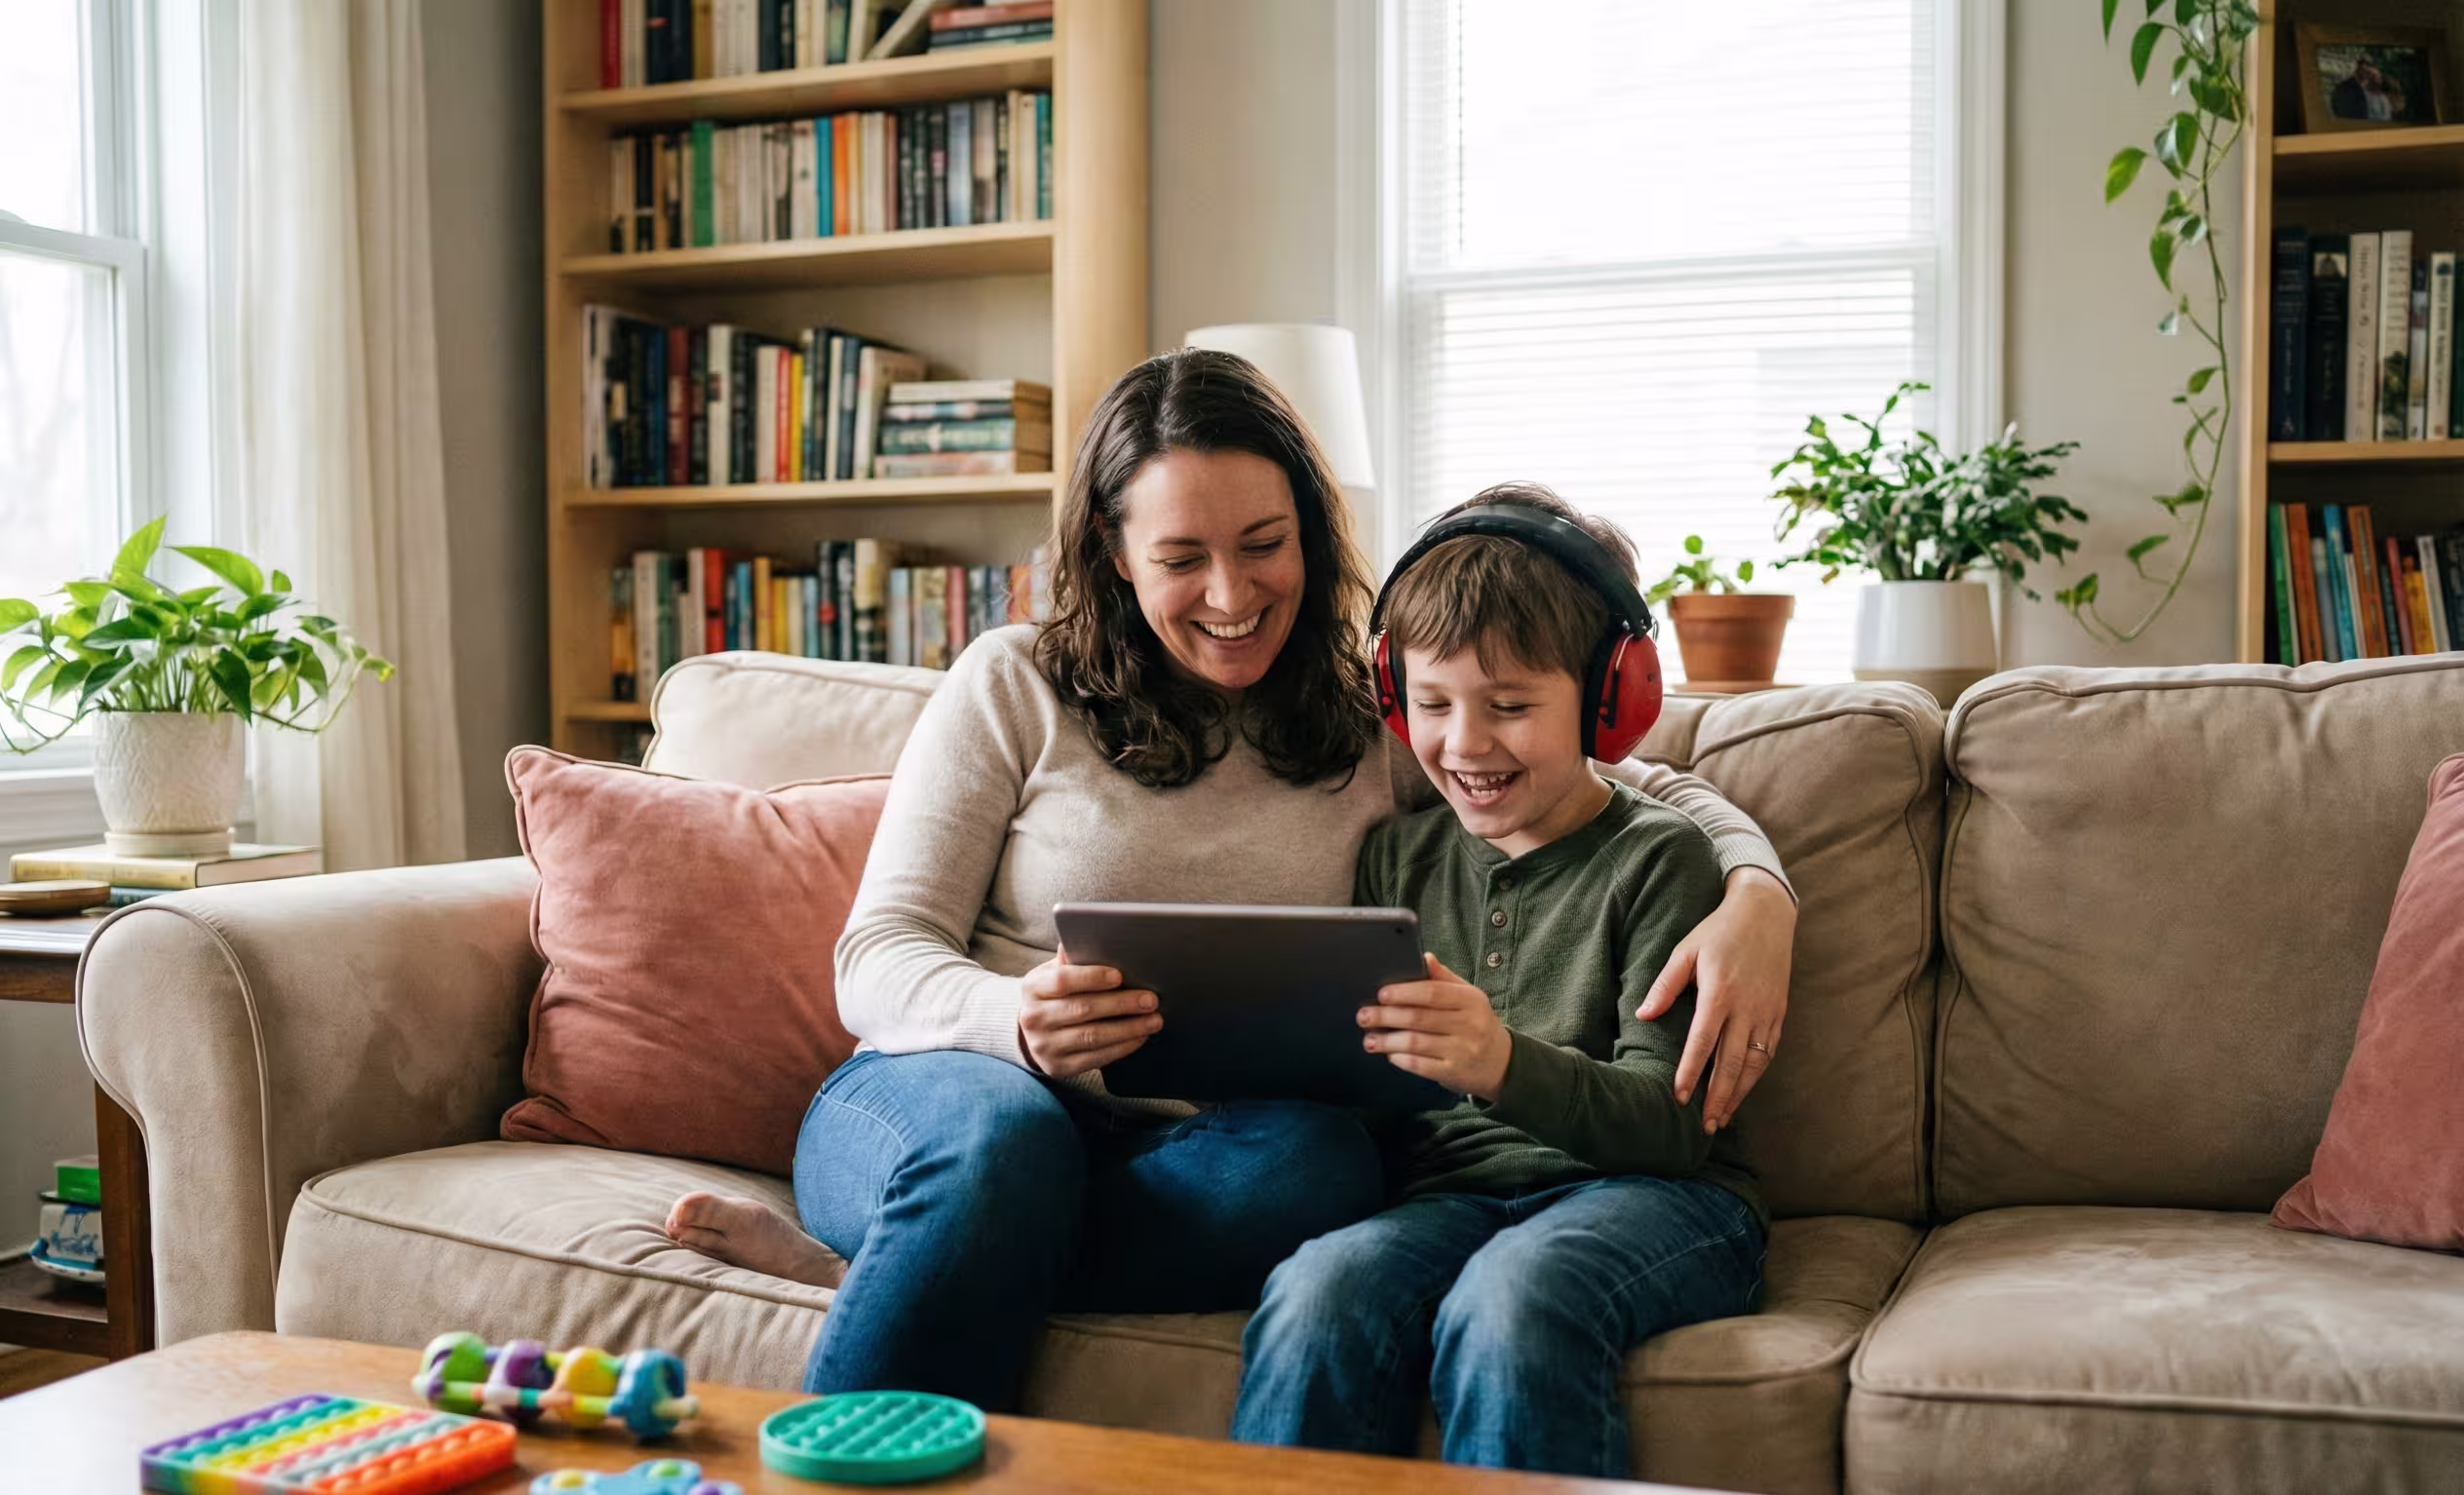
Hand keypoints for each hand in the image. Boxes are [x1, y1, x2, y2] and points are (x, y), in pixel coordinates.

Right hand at [1018, 949, 1160, 1079]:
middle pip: (1082, 1009)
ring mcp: (1044, 1045)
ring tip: (1154, 1020)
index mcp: (1033, 987)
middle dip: (1121, 1004)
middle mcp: (1034, 1018)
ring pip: (1092, 1036)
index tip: (1119, 976)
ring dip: (1128, 1028)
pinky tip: (1139, 1037)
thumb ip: (1071, 960)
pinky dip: (1121, 1047)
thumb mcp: (1053, 974)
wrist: (1032, 1034)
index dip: (1092, 977)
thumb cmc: (1053, 996)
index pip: (1062, 980)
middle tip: (1150, 1000)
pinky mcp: (1058, 1067)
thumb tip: (1089, 936)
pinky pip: (1095, 1058)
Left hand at [1358, 953, 1512, 1100]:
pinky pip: (1421, 1066)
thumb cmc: (1476, 1023)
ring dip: (1388, 1041)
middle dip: (1386, 1016)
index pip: (1433, 993)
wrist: (1501, 1062)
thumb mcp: (1468, 997)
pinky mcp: (1454, 1073)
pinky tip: (1389, 1054)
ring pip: (1416, 1043)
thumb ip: (1444, 978)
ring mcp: (1462, 1051)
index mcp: (1471, 1000)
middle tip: (1364, 1016)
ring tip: (1369, 1039)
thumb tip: (1424, 957)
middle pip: (1419, 1018)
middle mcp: (1469, 1025)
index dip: (1404, 992)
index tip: (1381, 994)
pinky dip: (1401, 1059)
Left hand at [1637, 866, 1794, 1133]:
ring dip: (1738, 1094)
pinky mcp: (1779, 1013)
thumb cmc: (1719, 932)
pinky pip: (1768, 1052)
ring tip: (1724, 1118)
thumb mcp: (1686, 950)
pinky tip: (1743, 1090)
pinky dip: (1756, 1075)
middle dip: (1718, 1097)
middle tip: (1705, 1126)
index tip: (1679, 1097)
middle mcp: (1746, 1008)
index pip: (1703, 1043)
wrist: (1766, 914)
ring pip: (1753, 1064)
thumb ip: (1665, 985)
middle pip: (1731, 1063)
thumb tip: (1643, 1015)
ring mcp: (1766, 1013)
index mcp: (1720, 993)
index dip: (1690, 1073)